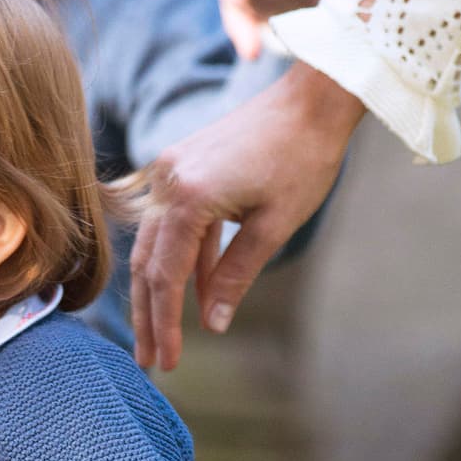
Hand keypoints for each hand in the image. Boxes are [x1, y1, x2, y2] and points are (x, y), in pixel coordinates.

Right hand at [131, 60, 364, 370]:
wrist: (313, 98)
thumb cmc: (302, 158)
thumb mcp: (273, 227)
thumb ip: (235, 277)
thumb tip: (212, 325)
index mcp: (188, 198)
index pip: (165, 277)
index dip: (165, 324)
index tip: (169, 362)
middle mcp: (168, 183)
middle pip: (148, 265)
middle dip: (149, 317)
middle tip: (151, 361)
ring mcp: (169, 171)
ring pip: (153, 246)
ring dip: (158, 292)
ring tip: (161, 335)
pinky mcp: (181, 166)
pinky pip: (171, 224)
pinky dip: (181, 260)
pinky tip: (192, 294)